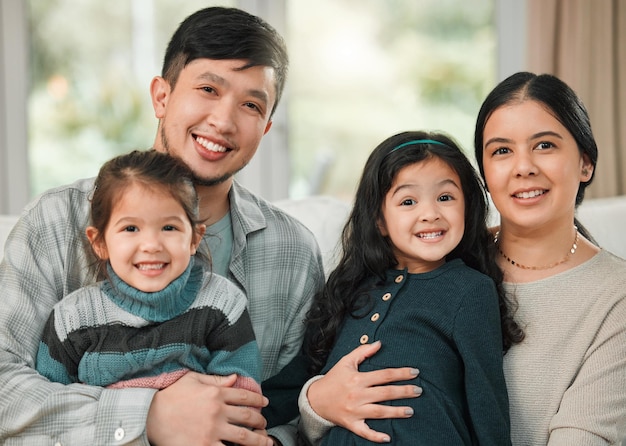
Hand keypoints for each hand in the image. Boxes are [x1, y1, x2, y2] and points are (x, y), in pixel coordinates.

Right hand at [146, 372, 272, 445]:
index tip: (265, 403)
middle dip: (260, 422)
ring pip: (244, 437)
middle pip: (248, 417)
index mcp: (216, 393)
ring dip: (258, 440)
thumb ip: (215, 379)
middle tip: (265, 425)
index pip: (244, 396)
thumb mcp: (192, 380)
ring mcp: (212, 431)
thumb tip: (234, 378)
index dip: (258, 399)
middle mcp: (218, 411)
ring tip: (266, 442)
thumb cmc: (169, 395)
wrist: (148, 415)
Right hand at [308, 341, 420, 442]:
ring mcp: (354, 411)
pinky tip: (388, 438)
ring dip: (396, 412)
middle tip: (419, 391)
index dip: (401, 373)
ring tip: (411, 411)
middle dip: (404, 392)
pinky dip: (375, 436)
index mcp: (357, 378)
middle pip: (385, 393)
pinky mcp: (351, 424)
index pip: (384, 375)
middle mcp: (357, 395)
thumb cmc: (333, 379)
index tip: (415, 372)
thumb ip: (362, 351)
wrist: (315, 399)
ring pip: (379, 412)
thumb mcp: (345, 361)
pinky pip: (365, 432)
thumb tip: (379, 343)